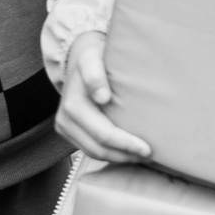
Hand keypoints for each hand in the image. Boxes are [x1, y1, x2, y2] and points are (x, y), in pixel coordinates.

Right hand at [54, 32, 150, 163]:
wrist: (76, 58)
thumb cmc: (93, 57)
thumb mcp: (93, 58)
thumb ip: (95, 74)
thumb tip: (102, 97)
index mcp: (73, 105)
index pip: (102, 133)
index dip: (125, 144)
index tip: (147, 148)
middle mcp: (64, 119)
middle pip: (98, 148)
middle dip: (125, 155)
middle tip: (150, 156)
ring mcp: (64, 127)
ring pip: (93, 153)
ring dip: (118, 157)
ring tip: (141, 156)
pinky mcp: (68, 132)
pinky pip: (89, 149)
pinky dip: (110, 153)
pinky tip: (127, 151)